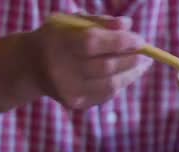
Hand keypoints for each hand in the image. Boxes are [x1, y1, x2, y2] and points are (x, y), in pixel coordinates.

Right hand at [27, 14, 151, 109]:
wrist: (30, 66)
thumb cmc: (58, 37)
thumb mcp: (73, 22)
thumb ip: (99, 21)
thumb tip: (127, 25)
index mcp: (58, 44)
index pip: (93, 43)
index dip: (120, 42)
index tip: (140, 40)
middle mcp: (61, 70)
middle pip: (105, 67)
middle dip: (131, 60)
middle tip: (147, 54)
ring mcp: (68, 90)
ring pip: (110, 85)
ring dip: (131, 74)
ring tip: (143, 64)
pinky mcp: (75, 103)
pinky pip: (106, 95)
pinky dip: (120, 84)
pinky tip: (126, 75)